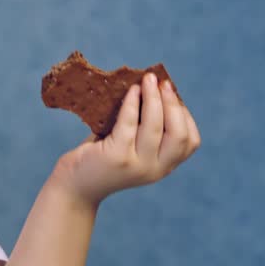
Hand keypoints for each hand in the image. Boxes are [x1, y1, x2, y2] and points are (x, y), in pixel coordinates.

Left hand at [53, 72, 201, 206]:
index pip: (190, 142)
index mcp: (163, 167)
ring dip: (153, 98)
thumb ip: (144, 128)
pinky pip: (129, 123)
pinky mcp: (117, 157)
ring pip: (155, 126)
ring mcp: (137, 165)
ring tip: (147, 80)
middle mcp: (155, 169)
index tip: (174, 96)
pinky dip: (132, 103)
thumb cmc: (101, 159)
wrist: (74, 186)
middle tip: (162, 82)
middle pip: (178, 133)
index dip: (185, 116)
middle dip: (173, 104)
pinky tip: (131, 91)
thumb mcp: (131, 146)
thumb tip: (153, 88)